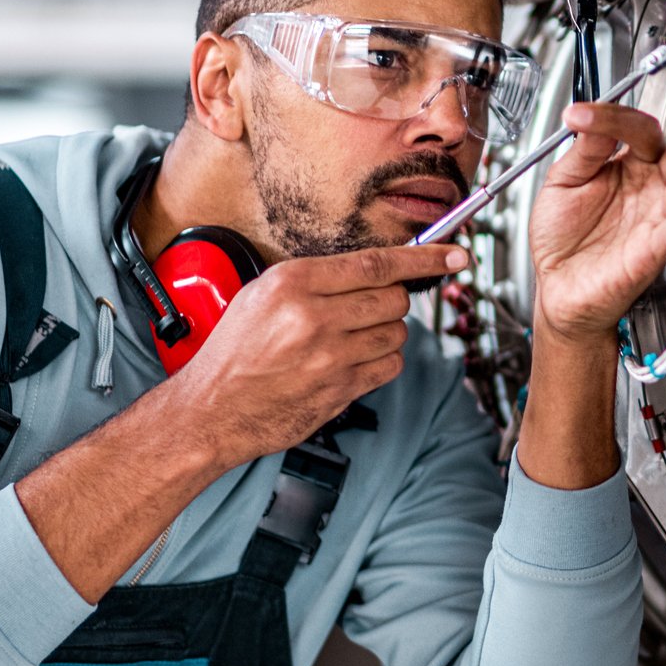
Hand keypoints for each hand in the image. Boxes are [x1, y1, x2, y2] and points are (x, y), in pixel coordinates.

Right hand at [164, 242, 467, 468]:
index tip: (453, 255)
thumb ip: (316, 279)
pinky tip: (354, 362)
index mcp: (294, 283)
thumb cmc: (233, 351)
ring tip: (350, 338)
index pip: (378, 263)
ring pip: (397, 333)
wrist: (212, 410)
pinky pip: (389, 366)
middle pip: (394, 298)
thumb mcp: (261, 294)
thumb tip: (372, 270)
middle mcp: (315, 317)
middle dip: (391, 300)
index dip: (424, 259)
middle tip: (367, 308)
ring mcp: (331, 357)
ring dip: (385, 332)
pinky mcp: (341, 390)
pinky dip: (382, 362)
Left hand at [528, 104, 665, 344]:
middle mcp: (651, 187)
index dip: (614, 117)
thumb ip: (583, 152)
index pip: (638, 130)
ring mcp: (657, 215)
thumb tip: (591, 117)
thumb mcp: (562, 183)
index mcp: (629, 166)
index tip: (579, 115)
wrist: (557, 288)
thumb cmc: (562, 239)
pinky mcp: (657, 247)